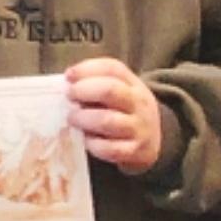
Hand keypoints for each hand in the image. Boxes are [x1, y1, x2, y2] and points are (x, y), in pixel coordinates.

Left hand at [64, 57, 166, 175]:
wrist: (152, 142)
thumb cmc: (124, 112)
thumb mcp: (120, 91)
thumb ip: (97, 82)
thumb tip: (67, 81)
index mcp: (133, 85)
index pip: (112, 68)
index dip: (86, 69)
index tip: (68, 76)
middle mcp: (139, 104)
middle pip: (109, 90)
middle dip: (83, 91)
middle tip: (69, 96)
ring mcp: (138, 129)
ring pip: (106, 121)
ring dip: (83, 118)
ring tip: (73, 118)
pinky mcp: (135, 152)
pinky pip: (109, 149)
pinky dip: (92, 144)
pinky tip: (86, 140)